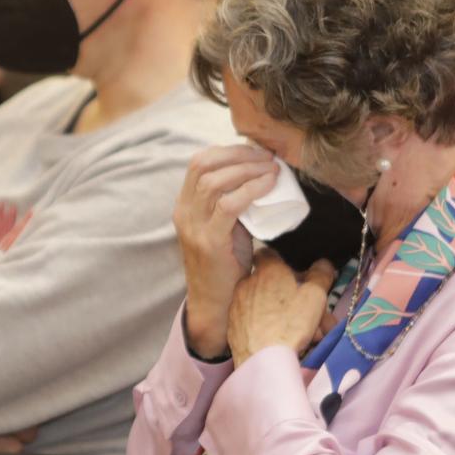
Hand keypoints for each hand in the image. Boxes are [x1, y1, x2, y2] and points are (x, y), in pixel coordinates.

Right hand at [175, 145, 282, 357]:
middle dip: (238, 155)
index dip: (228, 151)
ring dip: (247, 169)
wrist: (215, 303)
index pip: (198, 163)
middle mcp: (183, 213)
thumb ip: (233, 202)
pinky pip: (228, 205)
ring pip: (214, 182)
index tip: (256, 151)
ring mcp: (193, 227)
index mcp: (185, 205)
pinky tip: (268, 185)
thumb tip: (261, 174)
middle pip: (203, 166)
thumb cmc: (226, 264)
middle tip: (267, 157)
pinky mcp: (208, 242)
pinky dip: (251, 189)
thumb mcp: (226, 226)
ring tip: (271, 169)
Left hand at [227, 253, 335, 365]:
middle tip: (312, 317)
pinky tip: (282, 340)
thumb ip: (321, 274)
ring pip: (265, 304)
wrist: (263, 360)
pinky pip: (253, 319)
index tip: (295, 276)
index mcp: (268, 269)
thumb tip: (324, 263)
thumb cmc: (291, 323)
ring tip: (305, 335)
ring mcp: (237, 304)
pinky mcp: (232, 325)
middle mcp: (248, 282)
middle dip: (293, 298)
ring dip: (284, 315)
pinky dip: (267, 326)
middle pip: (272, 283)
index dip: (284, 262)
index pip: (269, 253)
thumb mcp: (315, 295)